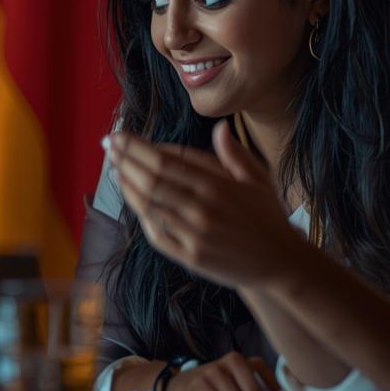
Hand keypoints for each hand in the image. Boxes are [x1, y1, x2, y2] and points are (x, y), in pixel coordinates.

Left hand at [106, 123, 308, 289]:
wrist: (280, 263)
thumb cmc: (268, 216)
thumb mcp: (258, 179)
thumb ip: (234, 154)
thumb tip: (219, 127)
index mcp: (218, 186)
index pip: (166, 161)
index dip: (137, 148)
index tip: (121, 136)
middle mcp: (203, 209)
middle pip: (151, 181)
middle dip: (125, 161)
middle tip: (108, 145)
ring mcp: (194, 235)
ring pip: (149, 207)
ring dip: (127, 186)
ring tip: (114, 168)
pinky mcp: (190, 257)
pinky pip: (156, 234)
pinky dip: (141, 215)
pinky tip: (132, 200)